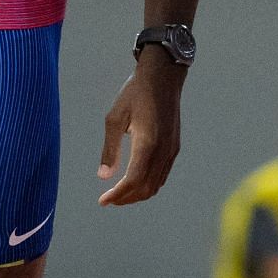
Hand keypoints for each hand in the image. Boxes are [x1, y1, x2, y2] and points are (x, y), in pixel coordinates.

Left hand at [98, 53, 185, 204]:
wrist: (163, 77)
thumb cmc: (134, 94)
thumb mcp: (114, 119)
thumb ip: (110, 150)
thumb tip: (103, 177)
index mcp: (147, 143)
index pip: (132, 181)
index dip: (117, 195)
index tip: (102, 201)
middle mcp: (163, 150)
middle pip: (146, 188)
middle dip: (126, 198)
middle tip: (108, 199)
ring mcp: (171, 149)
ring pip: (156, 184)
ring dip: (138, 194)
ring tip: (120, 193)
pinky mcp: (174, 146)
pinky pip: (162, 174)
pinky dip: (148, 184)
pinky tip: (135, 179)